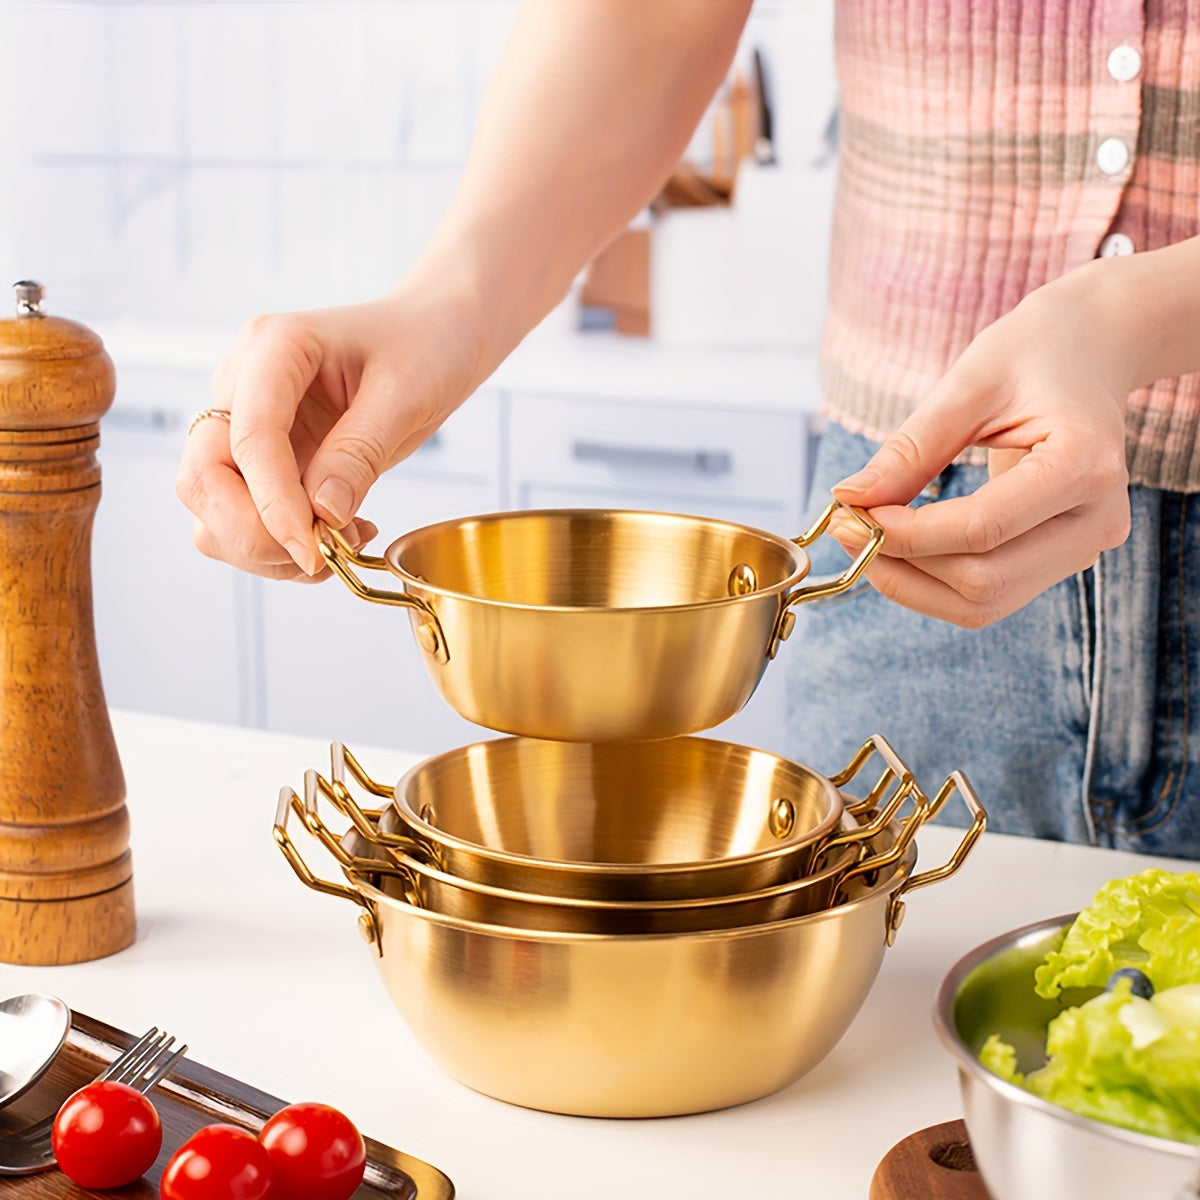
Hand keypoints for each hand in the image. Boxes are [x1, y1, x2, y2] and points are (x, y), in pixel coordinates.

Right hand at [176, 290, 481, 578]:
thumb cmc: (423, 347)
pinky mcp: (262, 460)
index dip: (273, 503)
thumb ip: (360, 451)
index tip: (311, 550)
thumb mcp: (406, 393)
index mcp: (275, 347)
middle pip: (202, 476)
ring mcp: (245, 423)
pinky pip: (245, 519)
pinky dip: (282, 546)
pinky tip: (339, 533)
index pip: (249, 436)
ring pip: (212, 509)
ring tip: (342, 542)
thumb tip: (322, 513)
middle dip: (252, 532)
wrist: (433, 338)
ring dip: (266, 549)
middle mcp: (243, 383)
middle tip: (320, 555)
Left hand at [827, 268, 1135, 626]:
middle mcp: (1097, 520)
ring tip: (865, 540)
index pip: (982, 529)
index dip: (907, 534)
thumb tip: (850, 499)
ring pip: (984, 602)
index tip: (851, 515)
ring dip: (912, 583)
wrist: (1092, 349)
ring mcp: (1085, 547)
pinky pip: (990, 593)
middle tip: (846, 529)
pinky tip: (899, 547)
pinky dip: (933, 582)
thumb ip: (911, 449)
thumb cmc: (1035, 354)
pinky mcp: (1062, 559)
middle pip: (984, 581)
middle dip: (902, 565)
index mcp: (1084, 465)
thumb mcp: (968, 384)